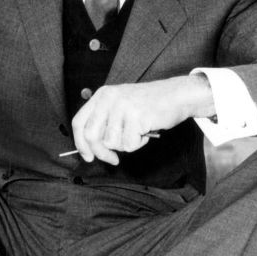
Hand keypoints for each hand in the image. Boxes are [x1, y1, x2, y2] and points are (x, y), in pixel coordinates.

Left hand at [71, 74, 213, 164]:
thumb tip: (92, 149)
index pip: (79, 122)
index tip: (88, 157)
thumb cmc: (150, 105)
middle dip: (101, 153)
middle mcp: (109, 98)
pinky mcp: (135, 116)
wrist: (177, 95)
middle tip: (112, 160)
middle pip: (91, 135)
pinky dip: (138, 143)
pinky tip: (146, 131)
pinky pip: (129, 144)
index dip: (81, 143)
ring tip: (138, 132)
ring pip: (111, 142)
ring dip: (126, 145)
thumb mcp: (121, 105)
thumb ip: (105, 122)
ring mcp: (121, 106)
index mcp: (102, 95)